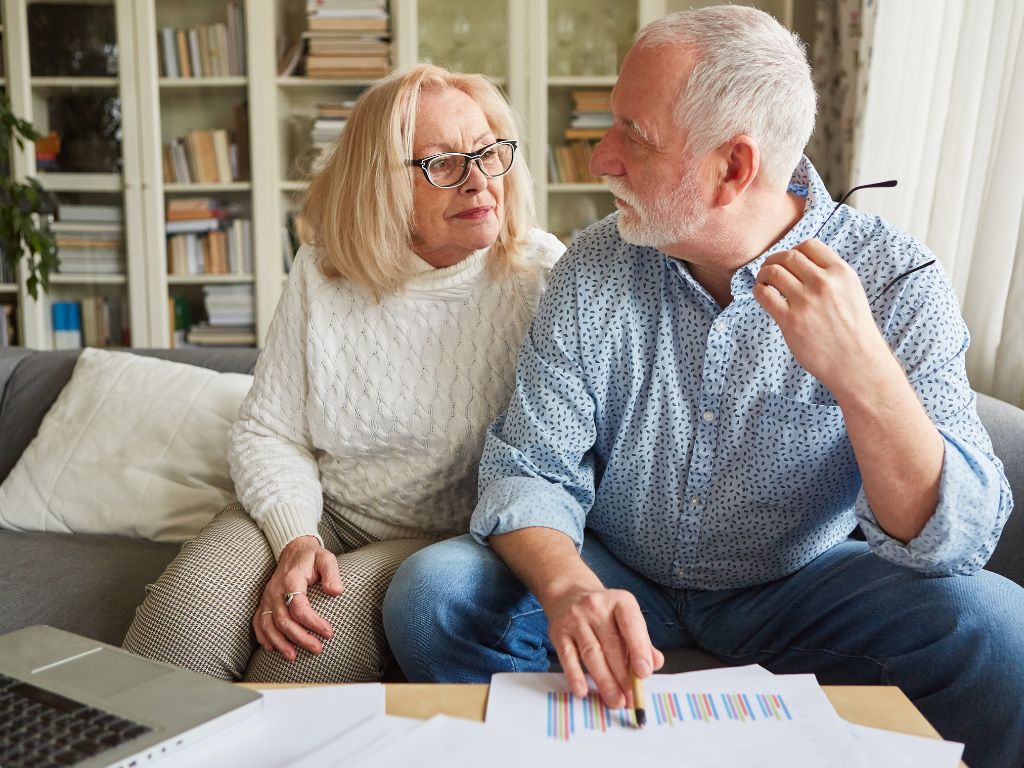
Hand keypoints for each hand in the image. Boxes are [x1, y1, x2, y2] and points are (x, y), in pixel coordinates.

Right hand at [253, 535, 344, 659]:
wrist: (294, 549)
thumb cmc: (311, 556)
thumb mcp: (326, 558)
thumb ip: (332, 573)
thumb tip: (336, 591)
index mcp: (291, 580)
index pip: (299, 607)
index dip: (313, 622)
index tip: (329, 632)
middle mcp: (275, 590)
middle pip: (283, 620)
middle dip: (300, 638)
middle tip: (317, 649)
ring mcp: (267, 597)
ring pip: (268, 625)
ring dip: (280, 642)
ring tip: (293, 656)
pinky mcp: (264, 602)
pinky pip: (258, 621)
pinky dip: (263, 636)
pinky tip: (273, 648)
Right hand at [546, 586, 663, 708]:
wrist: (569, 594)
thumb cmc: (604, 612)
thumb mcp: (625, 618)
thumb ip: (642, 641)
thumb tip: (655, 664)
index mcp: (619, 601)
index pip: (631, 624)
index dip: (639, 649)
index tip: (644, 673)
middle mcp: (596, 607)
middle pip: (611, 645)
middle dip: (623, 676)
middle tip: (631, 698)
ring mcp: (575, 619)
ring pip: (592, 654)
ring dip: (605, 681)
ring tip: (616, 700)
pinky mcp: (558, 632)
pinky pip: (568, 657)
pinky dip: (575, 676)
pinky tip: (582, 691)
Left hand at [752, 238, 892, 397]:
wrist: (856, 362)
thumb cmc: (853, 330)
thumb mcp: (851, 292)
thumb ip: (831, 275)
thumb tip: (803, 263)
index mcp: (841, 273)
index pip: (809, 245)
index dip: (794, 250)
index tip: (788, 261)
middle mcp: (824, 283)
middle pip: (788, 256)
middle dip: (774, 260)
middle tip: (769, 269)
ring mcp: (806, 301)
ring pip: (773, 272)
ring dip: (763, 274)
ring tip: (763, 282)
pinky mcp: (791, 320)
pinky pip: (764, 294)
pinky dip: (758, 290)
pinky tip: (762, 294)